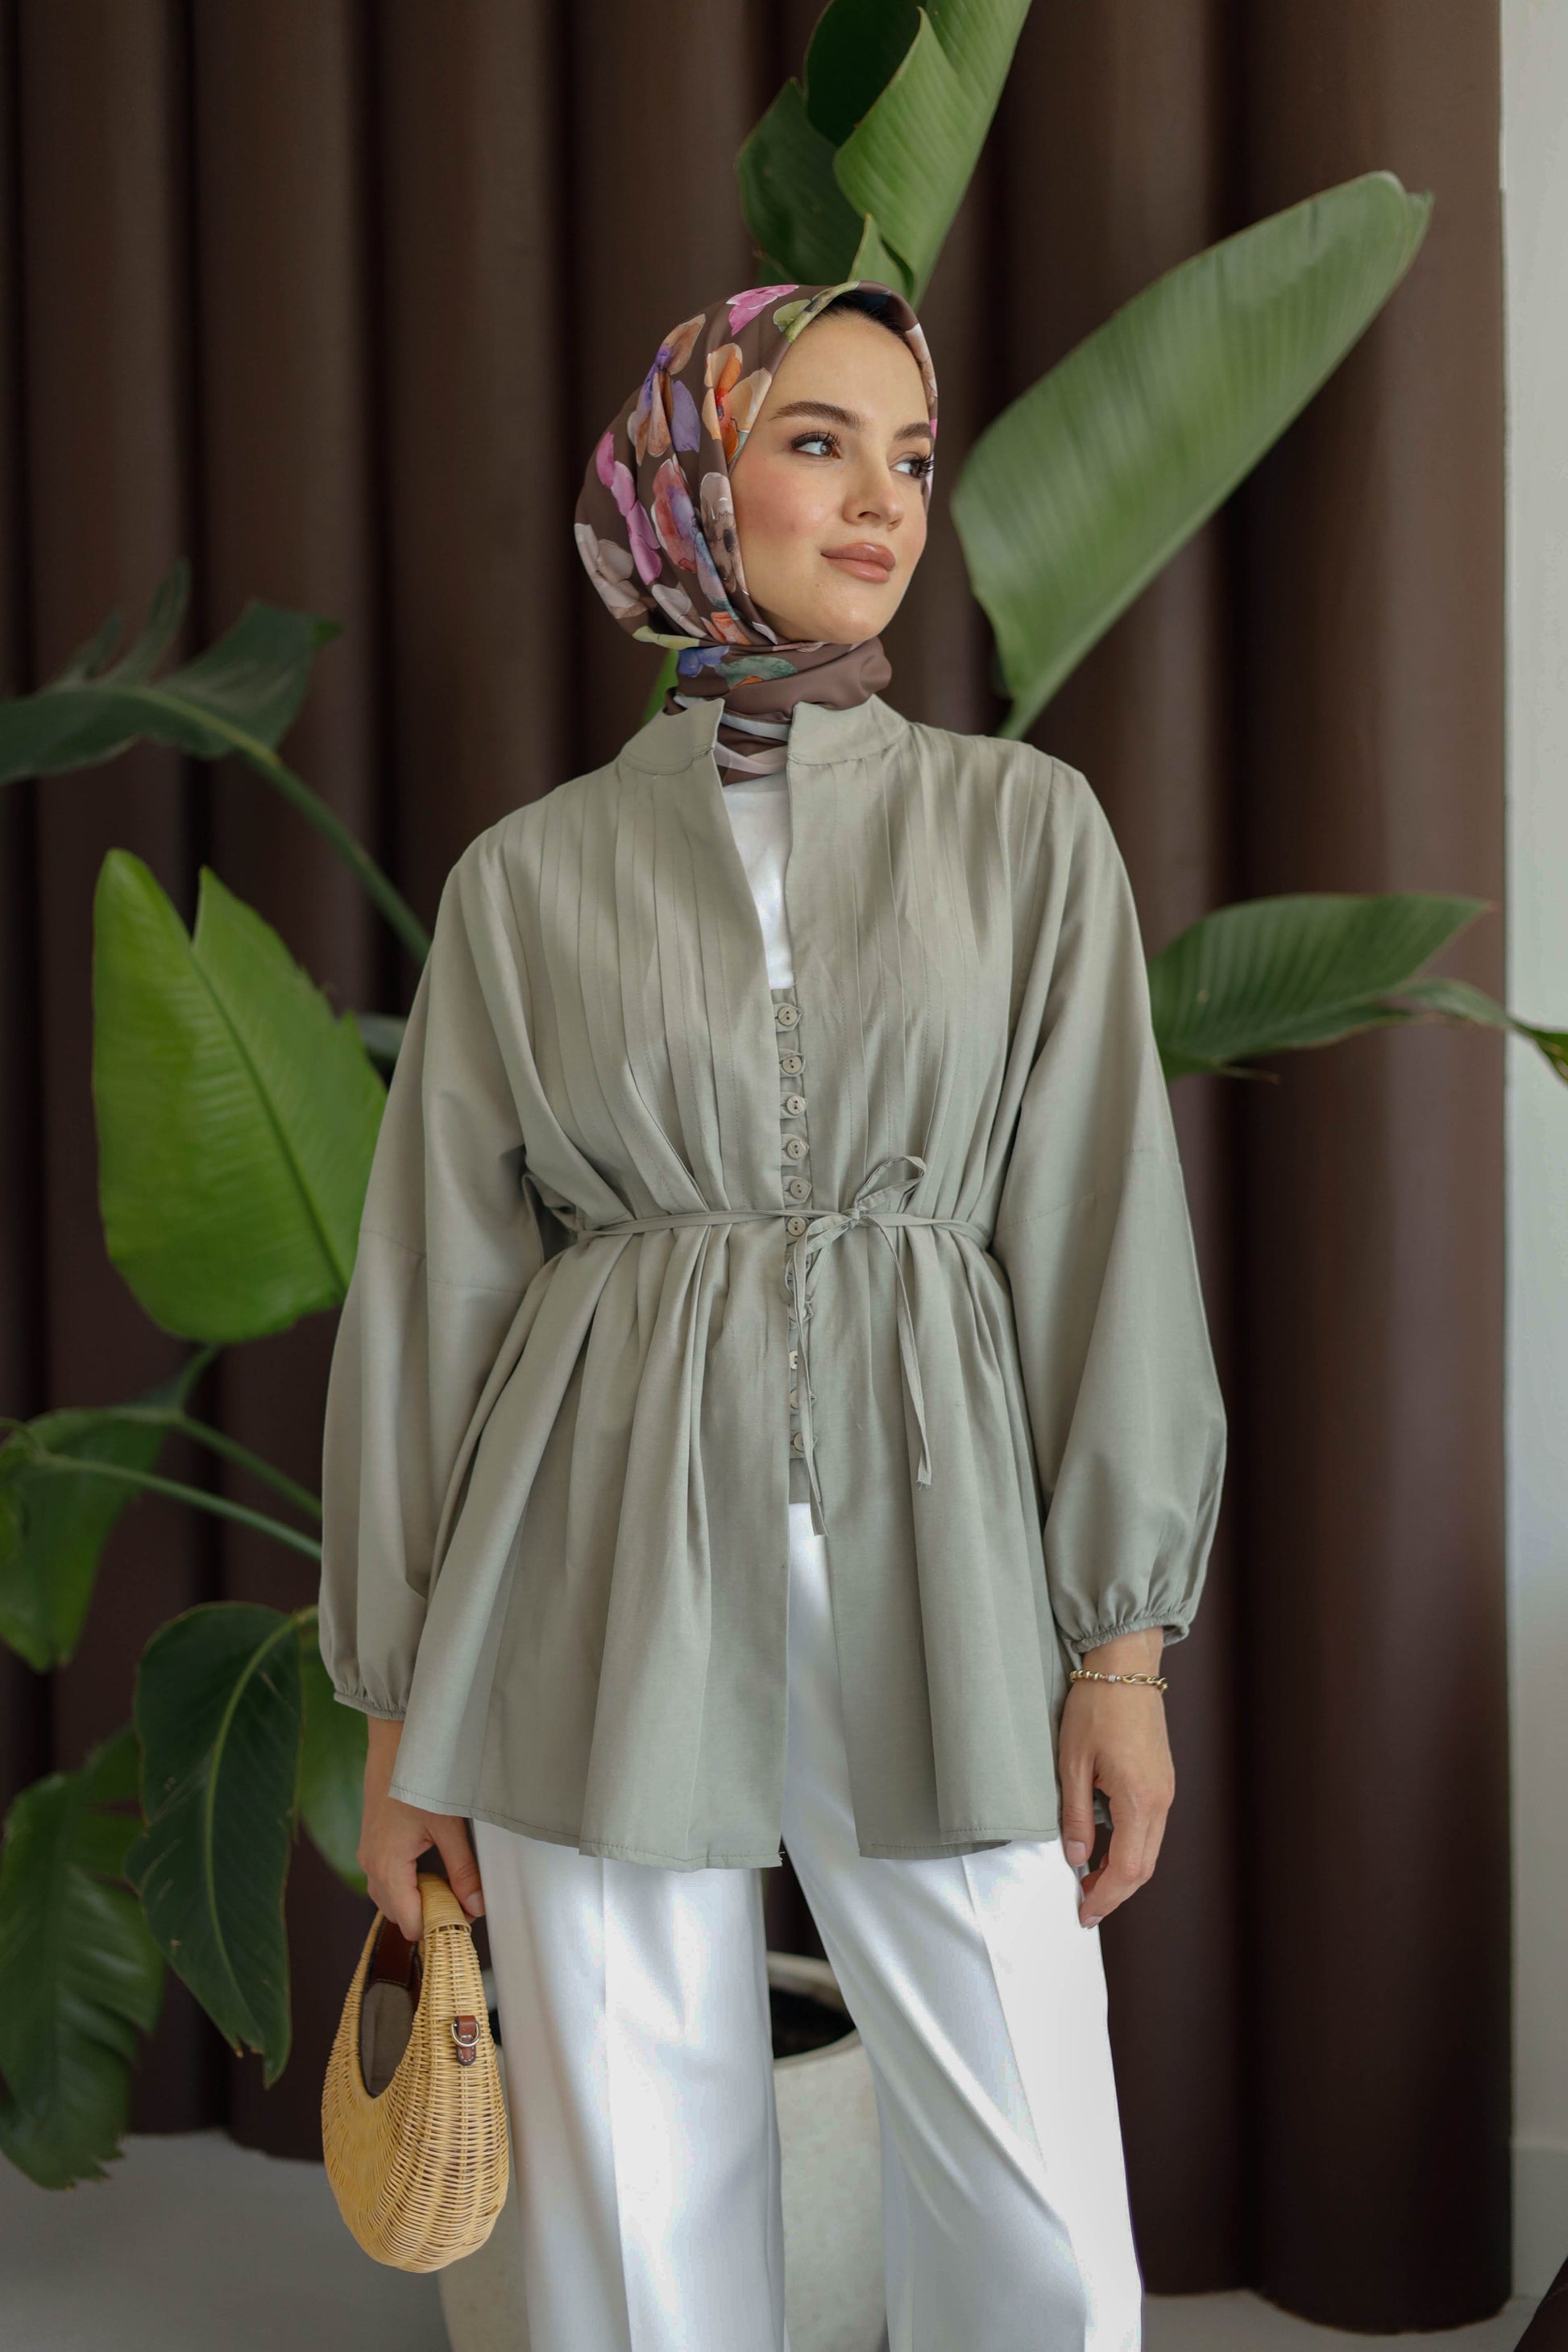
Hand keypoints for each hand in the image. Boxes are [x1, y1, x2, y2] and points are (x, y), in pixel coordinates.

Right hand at [359, 1716, 484, 1940]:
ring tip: (448, 1886)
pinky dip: (406, 1884)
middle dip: (427, 1915)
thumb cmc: (420, 1779)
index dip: (437, 1926)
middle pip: (397, 1914)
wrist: (395, 1742)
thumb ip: (463, 1870)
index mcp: (387, 1867)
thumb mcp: (449, 1827)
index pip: (410, 1921)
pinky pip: (384, 1878)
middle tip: (461, 1904)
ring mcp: (367, 1854)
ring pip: (389, 1897)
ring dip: (416, 1899)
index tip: (463, 1920)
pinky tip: (430, 1869)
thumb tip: (477, 1907)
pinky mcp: (370, 1843)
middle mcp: (371, 1866)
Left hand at [1057, 1628, 1173, 1930]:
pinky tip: (1106, 1848)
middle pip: (1144, 1867)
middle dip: (1115, 1892)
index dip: (1105, 1897)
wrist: (1126, 1666)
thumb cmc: (1097, 1706)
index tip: (1083, 1913)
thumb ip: (1076, 1815)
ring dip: (1123, 1871)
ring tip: (1091, 1881)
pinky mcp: (1162, 1779)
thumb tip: (1077, 1856)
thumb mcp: (1072, 1762)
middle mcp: (1161, 1800)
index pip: (1127, 1870)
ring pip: (1149, 1849)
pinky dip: (1130, 1848)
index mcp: (1140, 1799)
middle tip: (1085, 1906)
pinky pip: (1150, 1828)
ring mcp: (1165, 1790)